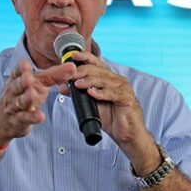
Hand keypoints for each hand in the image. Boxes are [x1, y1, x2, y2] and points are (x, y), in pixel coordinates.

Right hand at [0, 60, 76, 145]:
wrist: (3, 120)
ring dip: (26, 98)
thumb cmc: (24, 95)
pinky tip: (40, 116)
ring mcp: (15, 107)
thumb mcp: (37, 83)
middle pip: (18, 85)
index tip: (25, 64)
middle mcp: (14, 92)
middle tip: (28, 77)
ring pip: (20, 102)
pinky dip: (33, 117)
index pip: (18, 72)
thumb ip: (54, 75)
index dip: (21, 68)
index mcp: (17, 79)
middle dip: (23, 81)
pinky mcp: (19, 120)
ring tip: (32, 94)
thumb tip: (73, 67)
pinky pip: (25, 118)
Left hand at [62, 52, 161, 173]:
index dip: (85, 57)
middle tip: (70, 74)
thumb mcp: (91, 105)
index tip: (72, 55)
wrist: (127, 135)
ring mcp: (123, 88)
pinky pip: (112, 93)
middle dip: (82, 70)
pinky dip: (101, 93)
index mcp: (109, 79)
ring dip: (89, 81)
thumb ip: (79, 95)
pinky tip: (91, 93)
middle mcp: (117, 80)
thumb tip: (63, 87)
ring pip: (104, 80)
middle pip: (98, 70)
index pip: (96, 63)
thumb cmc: (112, 119)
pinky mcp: (126, 98)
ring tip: (77, 84)